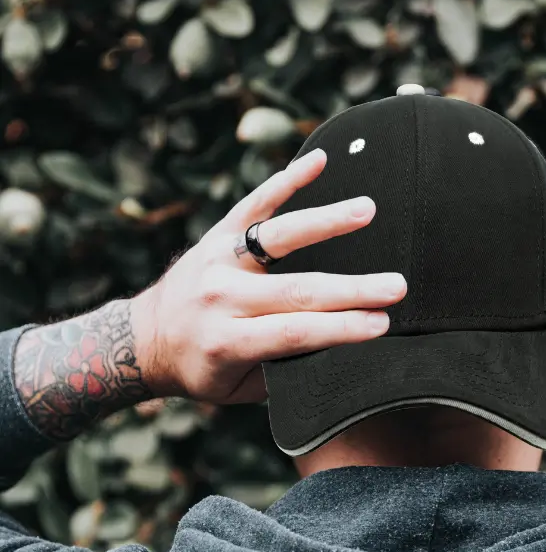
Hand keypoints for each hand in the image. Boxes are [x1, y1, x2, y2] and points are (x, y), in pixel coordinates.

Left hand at [130, 148, 406, 403]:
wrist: (142, 339)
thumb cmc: (200, 369)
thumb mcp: (238, 388)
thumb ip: (283, 367)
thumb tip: (336, 346)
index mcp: (227, 341)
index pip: (295, 331)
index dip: (341, 328)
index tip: (381, 323)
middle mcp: (222, 297)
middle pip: (298, 290)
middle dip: (354, 289)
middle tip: (396, 286)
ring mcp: (218, 260)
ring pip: (280, 237)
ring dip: (326, 223)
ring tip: (368, 210)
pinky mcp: (217, 234)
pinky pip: (255, 204)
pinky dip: (286, 181)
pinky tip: (319, 162)